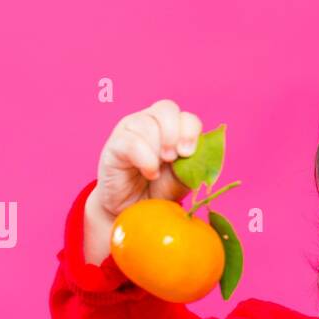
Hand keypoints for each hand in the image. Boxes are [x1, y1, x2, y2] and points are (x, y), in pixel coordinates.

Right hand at [83, 100, 201, 264]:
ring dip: (157, 148)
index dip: (190, 131)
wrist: (134, 209)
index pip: (186, 116)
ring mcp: (130, 130)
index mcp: (172, 128)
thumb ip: (194, 163)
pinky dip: (145, 159)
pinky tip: (149, 173)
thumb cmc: (160, 190)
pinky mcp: (115, 145)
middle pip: (166, 109)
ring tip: (158, 170)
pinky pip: (131, 141)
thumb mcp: (184, 178)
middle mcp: (151, 122)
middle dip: (173, 134)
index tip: (187, 153)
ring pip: (147, 123)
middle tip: (172, 159)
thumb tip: (204, 153)